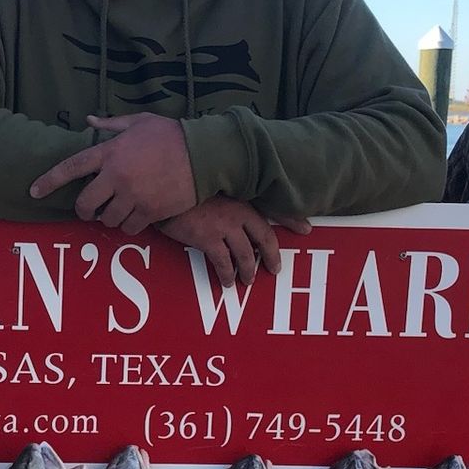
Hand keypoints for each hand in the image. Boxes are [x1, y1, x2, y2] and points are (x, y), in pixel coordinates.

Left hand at [28, 113, 197, 231]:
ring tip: (116, 210)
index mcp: (111, 152)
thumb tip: (90, 119)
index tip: (34, 192)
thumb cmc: (171, 134)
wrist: (204, 154)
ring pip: (107, 219)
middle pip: (85, 203)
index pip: (71, 168)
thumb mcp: (140, 121)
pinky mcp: (150, 212)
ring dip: (107, 217)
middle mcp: (118, 176)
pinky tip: (133, 217)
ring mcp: (133, 196)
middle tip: (89, 209)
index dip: (49, 181)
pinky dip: (127, 226)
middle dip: (83, 209)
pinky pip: (128, 228)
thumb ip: (112, 124)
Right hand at [155, 197, 311, 284]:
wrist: (162, 190)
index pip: (274, 208)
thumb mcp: (210, 187)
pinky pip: (224, 262)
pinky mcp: (208, 238)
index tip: (306, 228)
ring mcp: (224, 225)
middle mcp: (238, 211)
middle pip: (264, 238)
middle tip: (275, 269)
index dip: (292, 218)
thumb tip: (231, 209)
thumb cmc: (185, 189)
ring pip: (245, 254)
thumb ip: (226, 196)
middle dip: (272, 256)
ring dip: (248, 270)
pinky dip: (227, 274)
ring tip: (248, 280)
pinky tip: (227, 281)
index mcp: (241, 197)